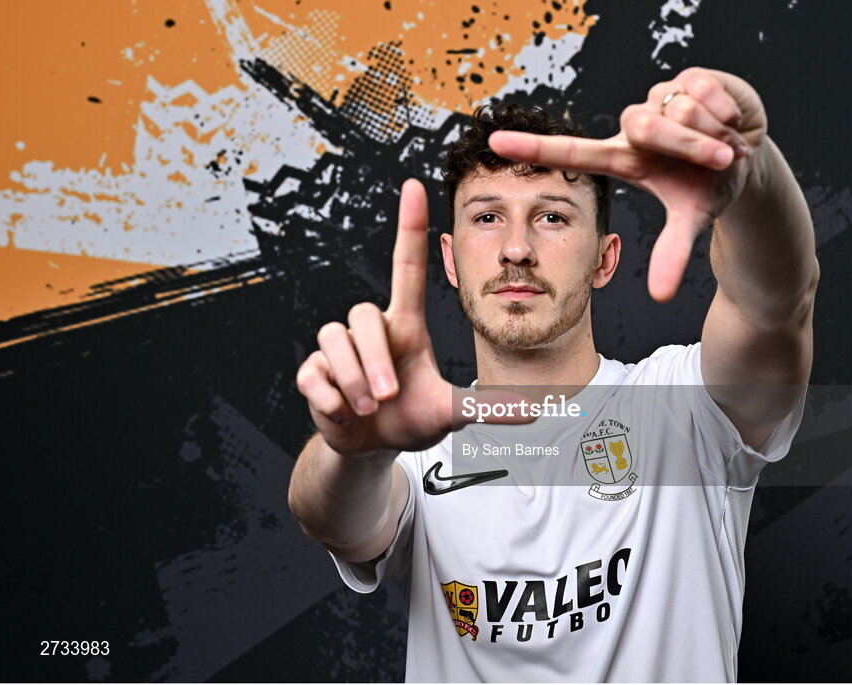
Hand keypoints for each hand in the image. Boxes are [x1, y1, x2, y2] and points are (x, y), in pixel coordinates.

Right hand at [295, 179, 529, 458]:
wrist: (369, 447)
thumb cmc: (410, 417)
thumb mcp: (450, 412)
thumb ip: (487, 408)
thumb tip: (538, 409)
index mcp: (405, 326)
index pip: (407, 266)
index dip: (410, 227)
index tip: (414, 186)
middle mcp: (371, 329)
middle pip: (363, 315)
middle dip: (374, 361)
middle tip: (387, 397)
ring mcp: (338, 349)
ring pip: (335, 341)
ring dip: (355, 381)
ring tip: (369, 408)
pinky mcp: (313, 372)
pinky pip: (314, 374)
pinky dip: (331, 400)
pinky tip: (344, 413)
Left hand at [487, 67, 767, 301]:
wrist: (751, 152)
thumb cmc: (707, 184)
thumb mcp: (692, 218)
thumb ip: (673, 253)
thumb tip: (661, 296)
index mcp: (625, 158)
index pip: (572, 152)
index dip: (534, 149)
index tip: (495, 143)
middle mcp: (633, 125)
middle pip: (645, 124)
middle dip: (689, 145)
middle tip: (718, 160)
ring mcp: (657, 97)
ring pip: (678, 108)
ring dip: (711, 132)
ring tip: (723, 143)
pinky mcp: (687, 75)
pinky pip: (703, 89)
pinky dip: (726, 110)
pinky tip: (730, 119)